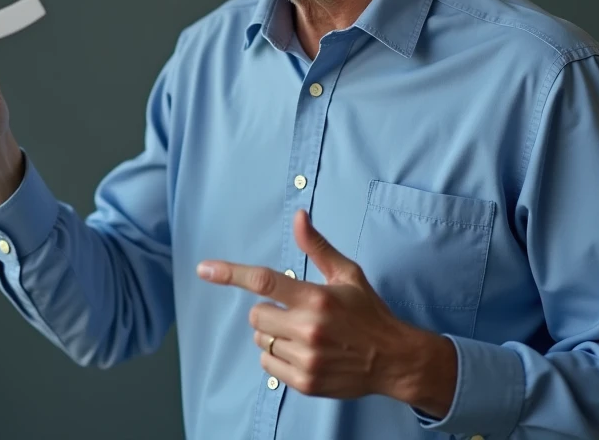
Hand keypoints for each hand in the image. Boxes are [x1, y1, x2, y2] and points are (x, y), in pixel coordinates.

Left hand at [196, 209, 455, 415]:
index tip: (204, 269)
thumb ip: (317, 247)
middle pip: (256, 315)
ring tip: (303, 335)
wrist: (394, 360)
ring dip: (274, 335)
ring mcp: (306, 359)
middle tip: (294, 313)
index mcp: (317, 298)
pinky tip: (302, 353)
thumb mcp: (347, 274)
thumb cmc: (368, 313)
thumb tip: (298, 216)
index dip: (230, 274)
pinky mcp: (305, 382)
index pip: (263, 282)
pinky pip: (267, 364)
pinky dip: (277, 357)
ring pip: (261, 340)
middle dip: (269, 311)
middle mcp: (309, 329)